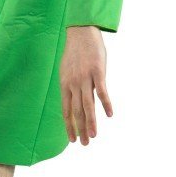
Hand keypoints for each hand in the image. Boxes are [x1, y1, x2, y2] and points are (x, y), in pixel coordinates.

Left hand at [60, 25, 113, 145]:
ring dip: (91, 122)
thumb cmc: (75, 52)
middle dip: (80, 129)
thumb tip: (74, 99)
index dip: (69, 126)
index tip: (71, 139)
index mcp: (65, 85)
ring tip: (94, 136)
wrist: (80, 32)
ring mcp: (85, 78)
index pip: (66, 110)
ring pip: (88, 105)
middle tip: (84, 144)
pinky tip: (110, 115)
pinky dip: (106, 104)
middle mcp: (73, 84)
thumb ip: (70, 86)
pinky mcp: (97, 72)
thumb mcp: (67, 70)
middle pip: (76, 111)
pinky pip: (102, 91)